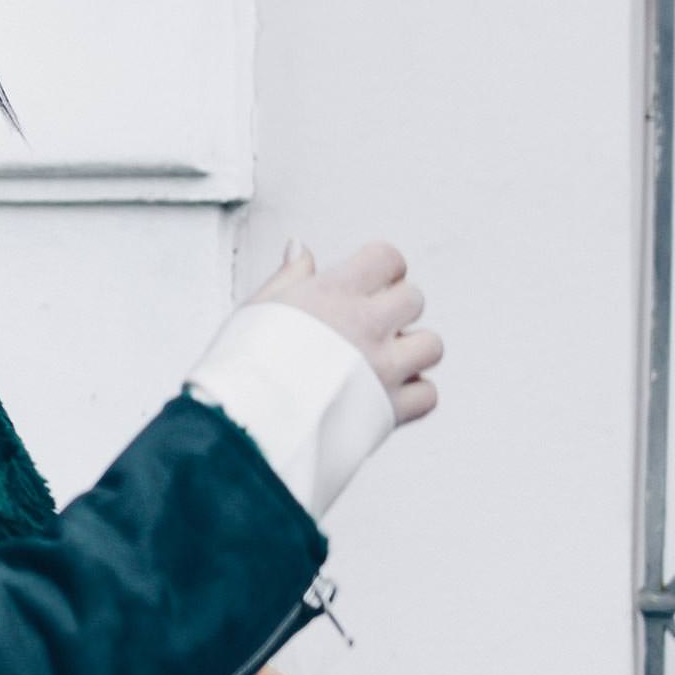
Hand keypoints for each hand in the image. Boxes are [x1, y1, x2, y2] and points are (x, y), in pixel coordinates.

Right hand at [249, 236, 440, 425]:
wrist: (244, 426)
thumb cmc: (242, 368)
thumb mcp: (258, 308)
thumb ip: (288, 276)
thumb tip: (300, 248)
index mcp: (334, 294)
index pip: (387, 258)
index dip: (383, 268)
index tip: (371, 282)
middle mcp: (366, 326)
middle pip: (414, 299)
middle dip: (397, 308)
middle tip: (372, 325)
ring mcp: (382, 368)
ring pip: (432, 346)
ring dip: (413, 351)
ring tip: (385, 360)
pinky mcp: (389, 409)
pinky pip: (427, 395)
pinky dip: (413, 396)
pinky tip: (387, 395)